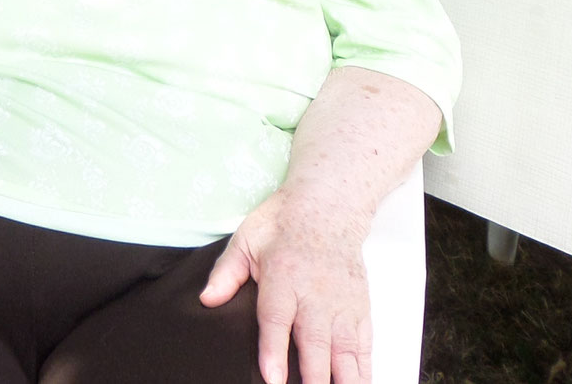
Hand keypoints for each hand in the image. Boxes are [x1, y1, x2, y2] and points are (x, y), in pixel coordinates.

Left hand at [201, 188, 371, 383]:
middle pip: (315, 344)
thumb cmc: (285, 222)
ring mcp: (342, 305)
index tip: (273, 380)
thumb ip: (227, 271)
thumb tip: (207, 299)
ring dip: (342, 380)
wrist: (329, 205)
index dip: (274, 352)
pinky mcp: (360, 310)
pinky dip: (364, 371)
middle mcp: (315, 295)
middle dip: (312, 378)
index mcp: (283, 277)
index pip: (277, 320)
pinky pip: (365, 347)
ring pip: (345, 351)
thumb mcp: (247, 238)